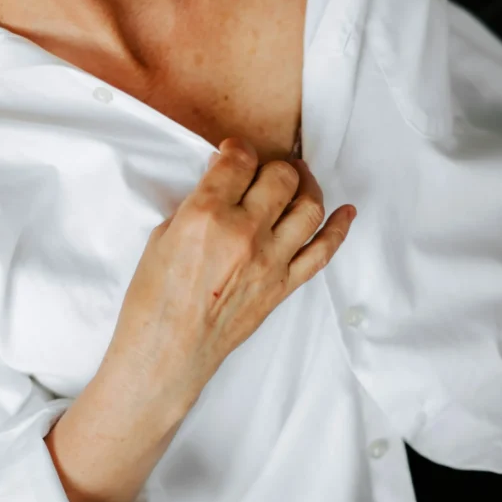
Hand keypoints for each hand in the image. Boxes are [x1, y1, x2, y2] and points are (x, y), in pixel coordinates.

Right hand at [107, 139, 355, 404]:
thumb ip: (197, 204)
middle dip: (273, 165)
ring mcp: (269, 261)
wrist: (168, 351)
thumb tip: (222, 182)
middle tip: (264, 170)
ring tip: (298, 181)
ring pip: (309, 206)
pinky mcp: (283, 286)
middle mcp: (244, 234)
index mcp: (205, 216)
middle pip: (281, 177)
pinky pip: (323, 251)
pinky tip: (345, 212)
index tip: (234, 154)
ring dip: (307, 185)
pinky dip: (339, 228)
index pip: (239, 161)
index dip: (237, 150)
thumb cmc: (155, 300)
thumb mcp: (163, 237)